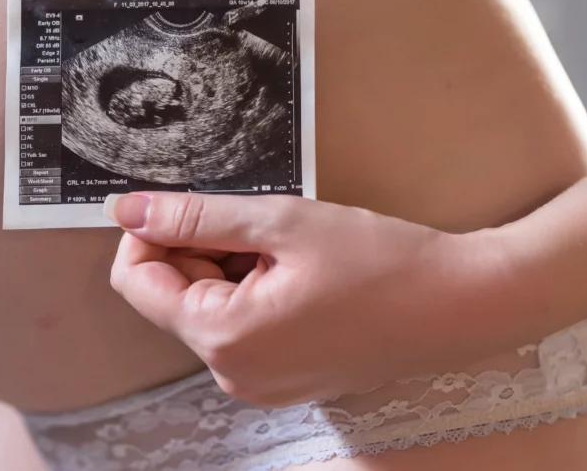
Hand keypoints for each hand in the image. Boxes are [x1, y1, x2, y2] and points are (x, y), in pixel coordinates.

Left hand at [108, 192, 521, 407]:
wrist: (461, 304)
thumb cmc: (378, 259)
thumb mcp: (280, 221)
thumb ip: (197, 217)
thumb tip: (125, 210)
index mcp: (223, 338)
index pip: (136, 282)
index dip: (151, 232)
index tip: (192, 202)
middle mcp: (232, 375)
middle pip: (173, 297)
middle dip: (199, 249)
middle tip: (258, 220)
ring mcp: (260, 385)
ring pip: (209, 309)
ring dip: (230, 267)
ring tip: (288, 246)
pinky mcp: (286, 380)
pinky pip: (242, 329)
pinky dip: (253, 291)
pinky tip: (300, 271)